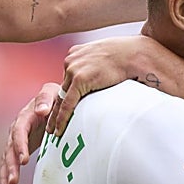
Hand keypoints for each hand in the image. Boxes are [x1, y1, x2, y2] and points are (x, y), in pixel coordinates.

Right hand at [0, 83, 61, 183]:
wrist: (54, 102)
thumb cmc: (57, 97)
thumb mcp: (53, 93)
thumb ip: (46, 99)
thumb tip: (41, 110)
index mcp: (25, 117)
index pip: (19, 131)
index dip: (20, 145)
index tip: (24, 159)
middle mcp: (16, 130)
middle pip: (10, 149)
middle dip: (11, 166)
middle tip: (14, 181)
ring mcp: (16, 142)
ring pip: (7, 160)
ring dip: (6, 176)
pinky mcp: (18, 151)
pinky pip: (10, 166)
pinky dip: (7, 180)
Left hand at [47, 36, 162, 135]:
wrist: (134, 54)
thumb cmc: (127, 55)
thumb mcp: (106, 57)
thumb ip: (97, 66)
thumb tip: (102, 77)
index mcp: (77, 53)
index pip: (68, 79)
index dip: (64, 95)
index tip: (58, 107)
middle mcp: (71, 60)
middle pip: (62, 89)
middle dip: (55, 107)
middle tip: (49, 122)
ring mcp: (74, 69)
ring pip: (62, 98)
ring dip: (56, 115)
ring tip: (52, 130)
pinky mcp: (79, 79)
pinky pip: (68, 103)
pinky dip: (62, 117)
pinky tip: (58, 129)